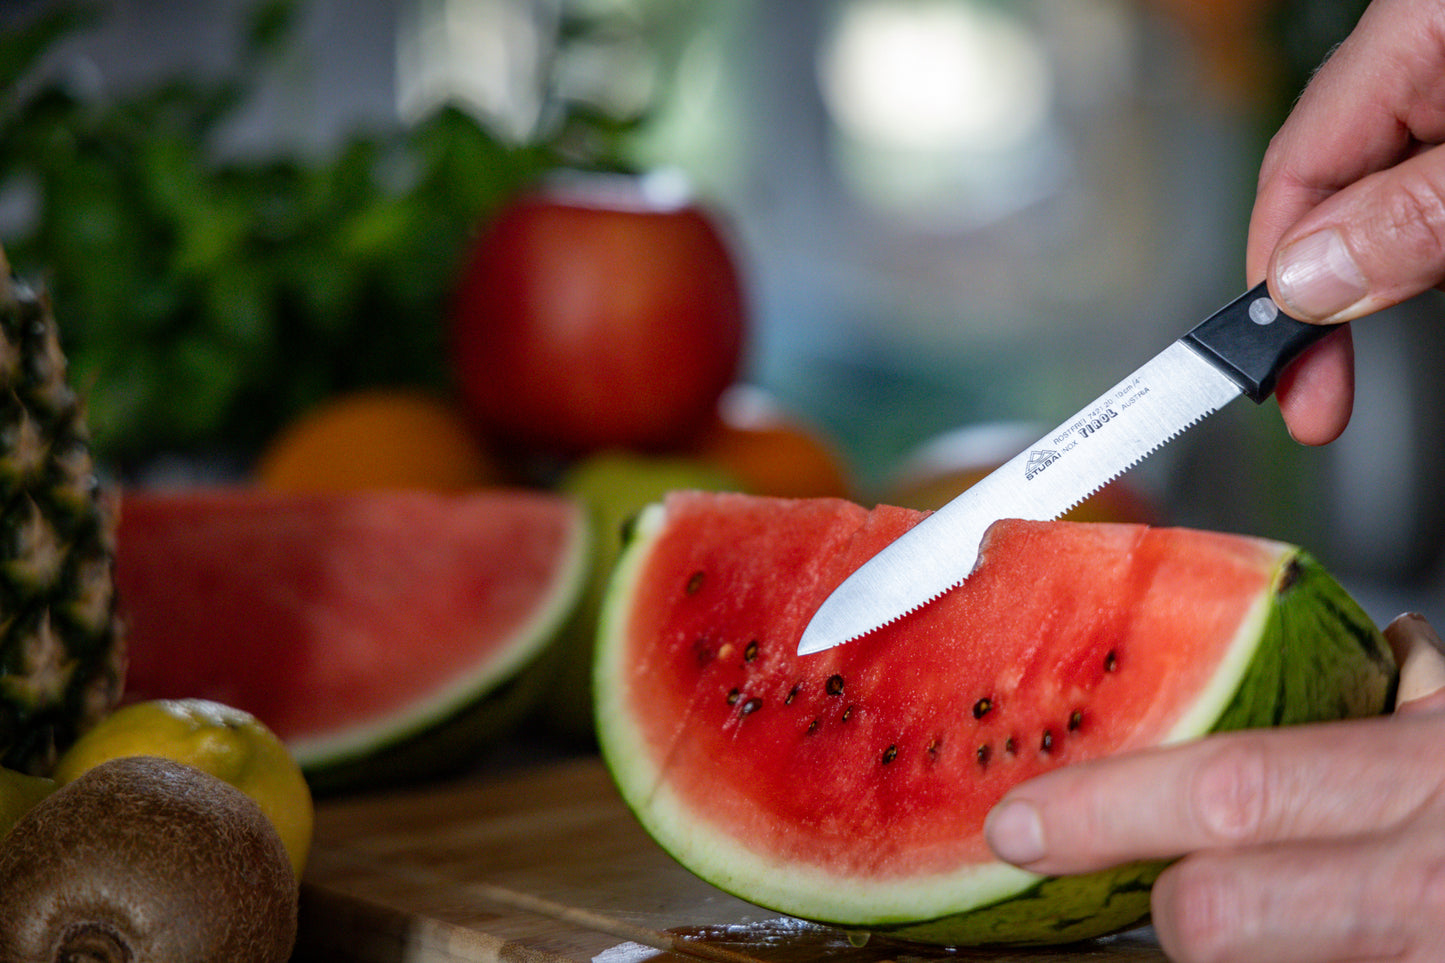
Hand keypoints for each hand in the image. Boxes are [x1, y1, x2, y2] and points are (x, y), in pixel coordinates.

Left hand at [984, 613, 1444, 962]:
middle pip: (1218, 919)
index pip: (1234, 791)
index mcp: (1433, 785)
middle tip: (1107, 879)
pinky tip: (1310, 939)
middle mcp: (1430, 890)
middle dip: (1155, 908)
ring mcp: (1426, 960)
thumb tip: (1388, 656)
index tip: (1020, 820)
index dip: (1107, 809)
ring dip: (1239, 950)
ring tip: (1231, 902)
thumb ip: (1428, 705)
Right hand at [1247, 0, 1444, 444]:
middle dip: (1330, 298)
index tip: (1271, 380)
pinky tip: (1428, 262)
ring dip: (1395, 271)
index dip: (1271, 285)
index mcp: (1415, 36)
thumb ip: (1416, 211)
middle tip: (1319, 400)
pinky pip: (1431, 187)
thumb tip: (1307, 280)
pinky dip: (1430, 242)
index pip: (1296, 171)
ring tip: (1380, 328)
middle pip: (1334, 191)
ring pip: (1390, 198)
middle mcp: (1427, 57)